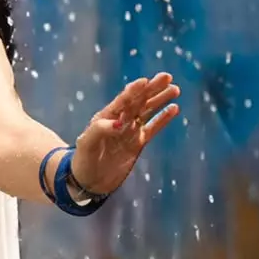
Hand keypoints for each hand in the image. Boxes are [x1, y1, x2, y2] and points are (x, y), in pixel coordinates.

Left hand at [70, 73, 180, 196]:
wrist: (89, 181)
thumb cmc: (83, 160)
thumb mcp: (87, 144)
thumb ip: (100, 130)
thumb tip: (120, 123)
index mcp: (106, 116)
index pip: (122, 100)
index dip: (134, 90)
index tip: (146, 81)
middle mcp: (119, 120)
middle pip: (138, 100)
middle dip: (152, 88)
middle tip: (167, 77)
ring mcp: (130, 130)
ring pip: (147, 111)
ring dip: (160, 99)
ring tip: (174, 89)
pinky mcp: (138, 142)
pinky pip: (153, 127)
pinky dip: (163, 118)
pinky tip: (174, 109)